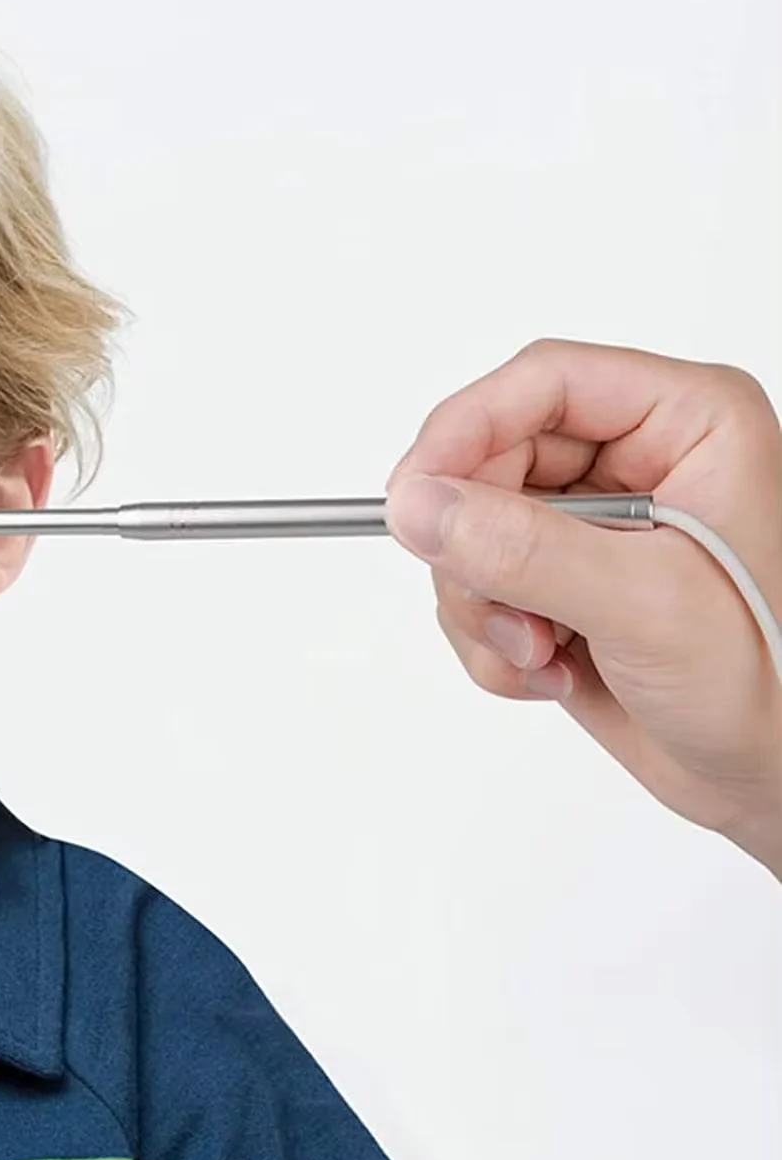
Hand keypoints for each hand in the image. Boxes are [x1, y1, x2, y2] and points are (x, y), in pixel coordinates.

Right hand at [382, 339, 781, 875]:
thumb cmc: (768, 681)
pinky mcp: (562, 586)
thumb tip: (419, 505)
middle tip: (506, 611)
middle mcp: (635, 464)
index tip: (414, 497)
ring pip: (471, 535)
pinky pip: (477, 593)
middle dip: (479, 551)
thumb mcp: (644, 605)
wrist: (774, 774)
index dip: (465, 432)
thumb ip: (523, 549)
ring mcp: (593, 529)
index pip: (542, 385)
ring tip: (544, 652)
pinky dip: (493, 645)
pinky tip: (551, 673)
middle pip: (490, 462)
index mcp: (686, 424)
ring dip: (486, 609)